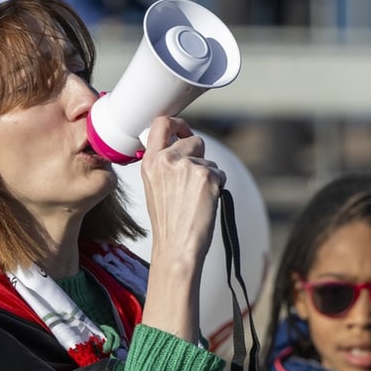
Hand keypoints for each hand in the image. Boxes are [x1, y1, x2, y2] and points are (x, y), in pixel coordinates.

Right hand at [138, 117, 225, 340]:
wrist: (177, 247)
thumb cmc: (169, 223)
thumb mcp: (155, 188)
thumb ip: (164, 164)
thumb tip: (184, 146)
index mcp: (150, 162)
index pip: (161, 124)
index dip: (176, 123)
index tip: (182, 129)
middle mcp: (166, 160)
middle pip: (193, 140)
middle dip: (199, 156)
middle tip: (195, 180)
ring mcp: (187, 166)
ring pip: (208, 159)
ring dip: (209, 175)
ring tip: (196, 198)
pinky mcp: (206, 176)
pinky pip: (220, 172)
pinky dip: (218, 186)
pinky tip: (206, 202)